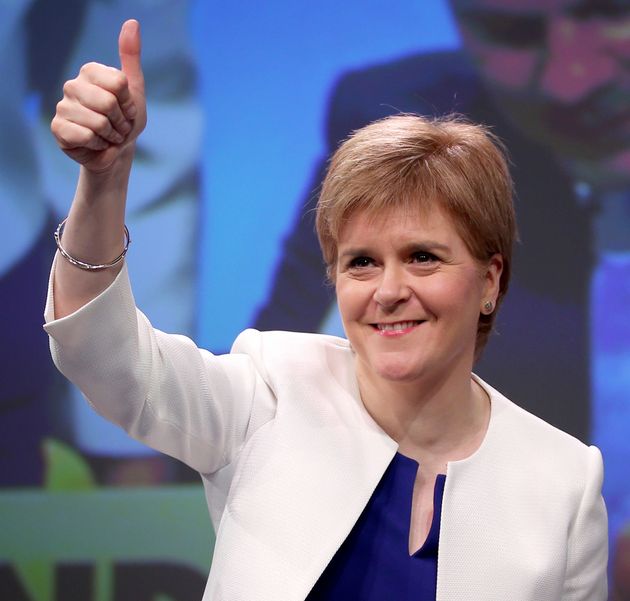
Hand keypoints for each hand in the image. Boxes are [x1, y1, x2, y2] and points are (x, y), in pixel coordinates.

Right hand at [51, 19, 146, 172]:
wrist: (116, 152)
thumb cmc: (125, 121)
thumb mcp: (135, 90)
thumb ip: (131, 57)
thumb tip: (132, 22)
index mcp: (91, 72)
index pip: (119, 83)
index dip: (129, 104)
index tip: (127, 110)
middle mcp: (73, 85)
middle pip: (109, 103)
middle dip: (121, 123)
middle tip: (118, 127)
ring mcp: (63, 106)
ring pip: (98, 122)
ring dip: (111, 136)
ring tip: (108, 135)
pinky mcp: (58, 128)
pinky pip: (85, 136)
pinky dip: (98, 145)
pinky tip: (95, 144)